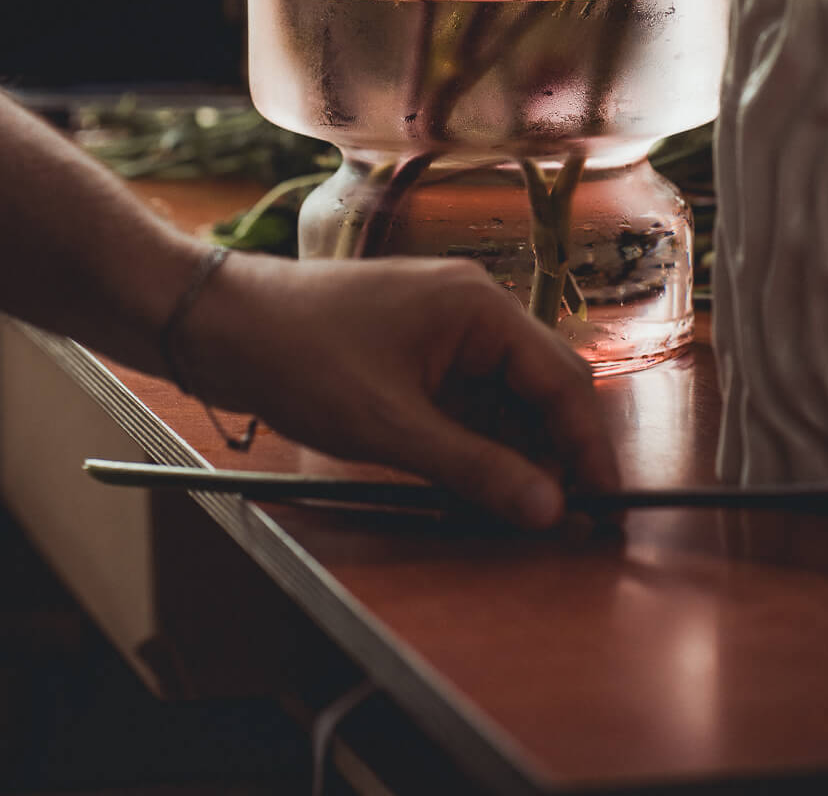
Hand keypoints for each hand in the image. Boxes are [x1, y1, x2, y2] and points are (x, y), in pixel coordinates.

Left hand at [187, 254, 620, 528]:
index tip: (605, 504)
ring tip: (514, 510)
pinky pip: (468, 395)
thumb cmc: (300, 356)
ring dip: (515, 450)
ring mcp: (443, 326)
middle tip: (563, 520)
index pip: (563, 379)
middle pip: (541, 386)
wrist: (222, 323)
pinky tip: (472, 480)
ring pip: (505, 396)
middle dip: (556, 452)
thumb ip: (476, 468)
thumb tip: (547, 508)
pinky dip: (478, 439)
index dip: (589, 446)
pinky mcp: (415, 347)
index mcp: (479, 307)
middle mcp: (472, 307)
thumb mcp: (392, 426)